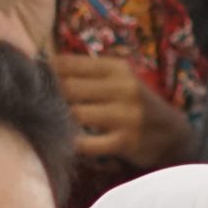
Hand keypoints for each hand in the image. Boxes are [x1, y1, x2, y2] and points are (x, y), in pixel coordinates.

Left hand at [52, 55, 193, 165]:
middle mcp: (123, 88)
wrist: (173, 135)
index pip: (68, 64)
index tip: (34, 81)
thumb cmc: (137, 104)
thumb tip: (45, 64)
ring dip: (61, 120)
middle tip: (38, 105)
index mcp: (118, 68)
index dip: (45, 72)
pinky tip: (70, 141)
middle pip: (68, 88)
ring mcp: (125, 115)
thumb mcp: (121, 79)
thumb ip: (89, 72)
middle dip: (50, 97)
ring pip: (75, 114)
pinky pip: (87, 143)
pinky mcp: (125, 141)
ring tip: (52, 122)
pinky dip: (74, 143)